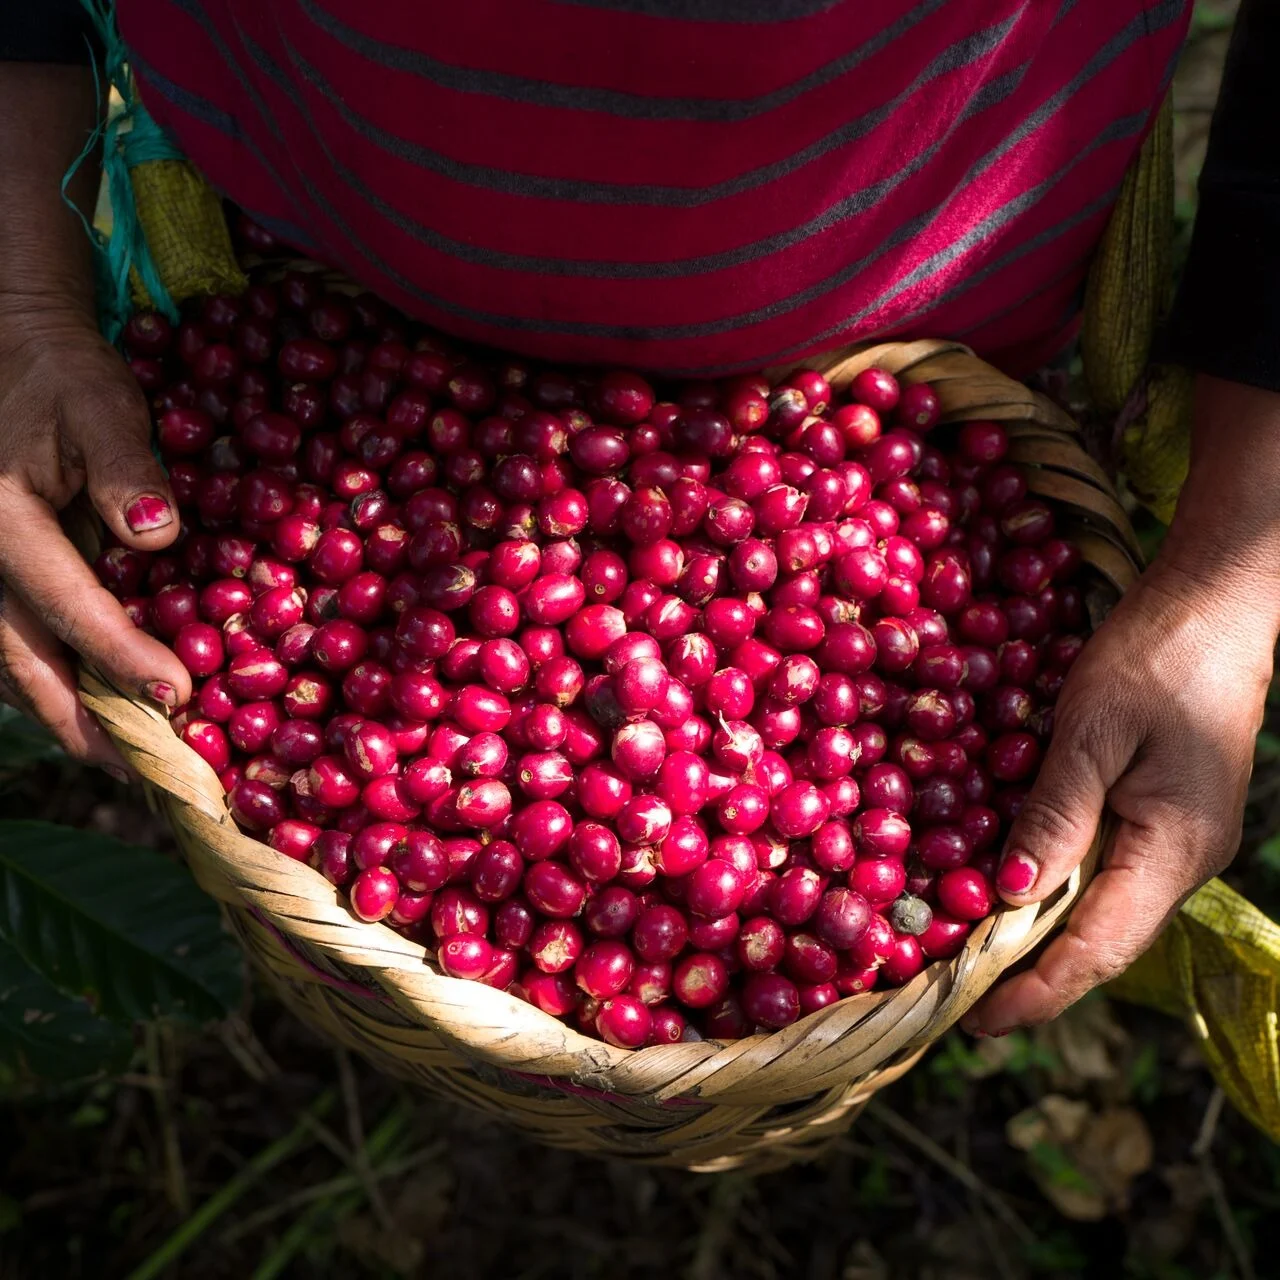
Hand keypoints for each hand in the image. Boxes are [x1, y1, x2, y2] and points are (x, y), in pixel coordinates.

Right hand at [0, 304, 190, 770]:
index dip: (120, 654)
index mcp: (4, 523)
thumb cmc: (60, 378)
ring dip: (66, 716)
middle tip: (143, 774)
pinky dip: (53, 683)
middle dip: (82, 724)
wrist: (8, 352)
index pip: (67, 605)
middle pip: (23, 663)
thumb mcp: (97, 405)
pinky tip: (91, 713)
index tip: (175, 694)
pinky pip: (14, 646)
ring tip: (123, 764)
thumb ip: (124, 469)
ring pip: (12, 665)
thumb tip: (156, 534)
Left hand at [965, 375, 1279, 1035]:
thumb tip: (1013, 897)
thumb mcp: (1091, 730)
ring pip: (1103, 912)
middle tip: (956, 1000)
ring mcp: (1179, 840)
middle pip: (1101, 942)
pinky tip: (1013, 894)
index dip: (1035, 991)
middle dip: (1032, 978)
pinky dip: (1056, 895)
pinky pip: (1107, 874)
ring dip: (1040, 941)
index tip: (971, 1021)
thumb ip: (1056, 813)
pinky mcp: (1166, 816)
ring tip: (972, 960)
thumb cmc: (1156, 656)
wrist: (1218, 602)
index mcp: (1173, 849)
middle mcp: (1183, 860)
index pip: (1098, 948)